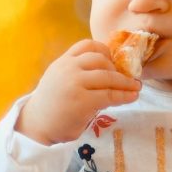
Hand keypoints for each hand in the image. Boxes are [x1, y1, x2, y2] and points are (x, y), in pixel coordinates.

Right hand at [16, 40, 140, 144]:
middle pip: (101, 59)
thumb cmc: (52, 105)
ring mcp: (75, 84)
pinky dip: (124, 95)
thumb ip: (78, 72)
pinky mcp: (82, 101)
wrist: (36, 126)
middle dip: (117, 69)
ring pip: (108, 76)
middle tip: (127, 78)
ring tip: (135, 87)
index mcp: (63, 62)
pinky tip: (132, 97)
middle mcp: (68, 69)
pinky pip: (110, 95)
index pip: (87, 45)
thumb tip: (110, 70)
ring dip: (126, 82)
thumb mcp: (60, 80)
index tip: (113, 61)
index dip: (105, 50)